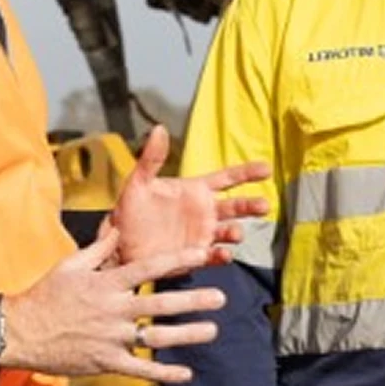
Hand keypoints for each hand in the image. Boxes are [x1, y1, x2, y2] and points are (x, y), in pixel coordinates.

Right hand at [0, 235, 227, 380]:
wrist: (18, 332)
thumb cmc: (45, 295)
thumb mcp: (70, 265)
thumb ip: (98, 248)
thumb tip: (118, 226)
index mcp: (106, 283)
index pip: (149, 268)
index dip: (178, 260)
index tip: (204, 254)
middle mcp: (113, 309)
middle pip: (160, 303)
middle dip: (193, 300)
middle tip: (221, 297)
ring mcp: (110, 337)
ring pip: (156, 336)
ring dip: (187, 334)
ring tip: (212, 330)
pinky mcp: (105, 361)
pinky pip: (140, 369)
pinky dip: (164, 372)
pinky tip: (186, 374)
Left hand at [111, 125, 271, 263]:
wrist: (118, 246)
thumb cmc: (129, 212)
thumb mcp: (138, 182)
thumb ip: (152, 158)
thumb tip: (159, 128)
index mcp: (196, 190)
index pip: (228, 178)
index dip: (247, 173)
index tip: (267, 168)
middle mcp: (205, 212)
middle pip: (236, 207)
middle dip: (251, 206)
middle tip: (263, 206)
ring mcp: (203, 235)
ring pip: (229, 231)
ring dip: (236, 232)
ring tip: (234, 233)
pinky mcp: (196, 257)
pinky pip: (214, 256)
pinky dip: (222, 255)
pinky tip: (223, 254)